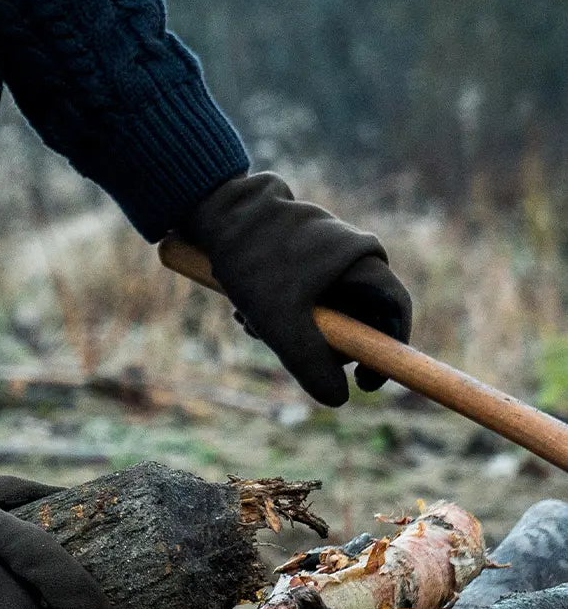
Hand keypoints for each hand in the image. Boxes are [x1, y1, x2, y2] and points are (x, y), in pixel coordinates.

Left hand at [181, 171, 413, 406]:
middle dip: (322, 342)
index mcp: (364, 261)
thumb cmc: (251, 260)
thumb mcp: (281, 322)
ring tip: (251, 324)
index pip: (395, 313)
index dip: (387, 352)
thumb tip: (340, 400)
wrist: (212, 208)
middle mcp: (352, 252)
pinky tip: (245, 310)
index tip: (365, 383)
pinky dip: (279, 309)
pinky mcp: (297, 249)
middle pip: (356, 316)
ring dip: (293, 328)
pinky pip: (301, 292)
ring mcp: (325, 249)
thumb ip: (312, 365)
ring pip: (323, 308)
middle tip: (289, 352)